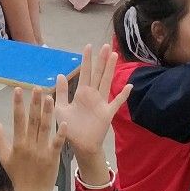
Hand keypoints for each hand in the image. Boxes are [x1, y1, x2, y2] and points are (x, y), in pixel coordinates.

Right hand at [0, 88, 65, 190]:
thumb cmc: (17, 175)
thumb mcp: (4, 157)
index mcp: (17, 143)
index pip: (17, 119)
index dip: (18, 104)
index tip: (18, 90)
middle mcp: (29, 145)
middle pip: (33, 120)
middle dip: (35, 103)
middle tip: (37, 88)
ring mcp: (42, 151)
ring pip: (45, 128)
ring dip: (48, 113)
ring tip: (50, 97)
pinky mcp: (53, 158)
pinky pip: (57, 144)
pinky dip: (60, 134)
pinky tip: (64, 122)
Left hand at [54, 44, 128, 176]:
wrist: (80, 145)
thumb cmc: (70, 127)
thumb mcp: (61, 108)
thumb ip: (61, 92)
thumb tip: (60, 74)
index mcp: (81, 93)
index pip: (85, 73)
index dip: (87, 60)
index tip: (88, 46)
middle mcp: (93, 94)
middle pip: (98, 73)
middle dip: (102, 59)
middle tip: (106, 45)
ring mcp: (102, 102)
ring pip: (107, 82)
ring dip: (111, 69)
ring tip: (115, 56)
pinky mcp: (108, 113)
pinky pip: (117, 102)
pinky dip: (123, 95)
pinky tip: (129, 86)